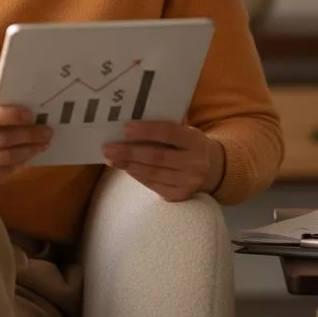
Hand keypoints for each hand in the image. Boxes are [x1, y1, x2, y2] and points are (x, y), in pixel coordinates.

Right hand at [0, 88, 52, 189]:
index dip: (10, 115)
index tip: (30, 114)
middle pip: (0, 140)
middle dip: (28, 134)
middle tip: (46, 130)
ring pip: (5, 158)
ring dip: (28, 150)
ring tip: (43, 143)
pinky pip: (3, 172)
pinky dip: (20, 163)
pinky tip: (30, 155)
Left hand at [102, 121, 224, 201]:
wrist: (209, 169)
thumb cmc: (186, 143)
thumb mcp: (184, 131)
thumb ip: (164, 126)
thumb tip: (131, 121)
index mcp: (195, 140)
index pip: (170, 133)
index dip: (147, 131)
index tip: (125, 128)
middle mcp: (195, 163)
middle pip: (158, 157)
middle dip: (130, 152)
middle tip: (108, 148)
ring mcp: (189, 182)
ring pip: (153, 173)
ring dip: (128, 165)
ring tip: (111, 159)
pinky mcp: (180, 195)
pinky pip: (154, 185)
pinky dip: (137, 176)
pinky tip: (125, 168)